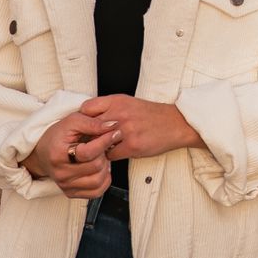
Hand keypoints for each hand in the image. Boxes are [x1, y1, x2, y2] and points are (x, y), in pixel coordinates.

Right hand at [25, 108, 117, 196]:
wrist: (42, 153)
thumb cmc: (57, 136)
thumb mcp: (72, 122)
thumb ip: (92, 123)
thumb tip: (112, 126)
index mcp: (58, 155)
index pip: (88, 152)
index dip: (105, 141)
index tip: (115, 133)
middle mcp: (61, 174)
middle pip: (96, 166)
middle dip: (104, 153)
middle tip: (102, 145)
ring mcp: (66, 185)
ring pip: (98, 181)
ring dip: (105, 167)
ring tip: (100, 157)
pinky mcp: (71, 193)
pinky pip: (96, 192)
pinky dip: (104, 180)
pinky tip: (100, 169)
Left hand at [81, 95, 200, 159]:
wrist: (176, 123)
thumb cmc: (151, 115)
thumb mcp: (128, 103)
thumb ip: (108, 108)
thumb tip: (88, 118)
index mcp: (117, 101)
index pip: (86, 108)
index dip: (81, 119)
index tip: (81, 127)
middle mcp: (120, 114)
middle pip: (89, 127)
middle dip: (86, 136)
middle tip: (84, 142)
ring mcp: (126, 130)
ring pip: (98, 143)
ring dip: (97, 148)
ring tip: (98, 149)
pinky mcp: (132, 146)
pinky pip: (110, 155)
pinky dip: (110, 157)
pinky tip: (114, 154)